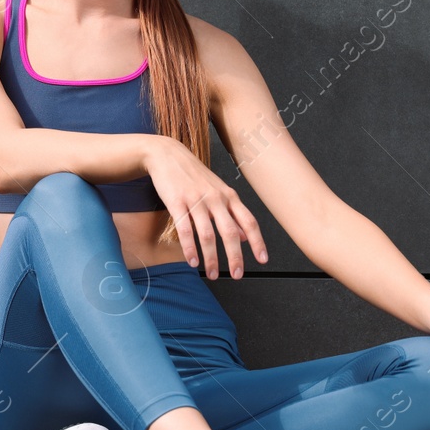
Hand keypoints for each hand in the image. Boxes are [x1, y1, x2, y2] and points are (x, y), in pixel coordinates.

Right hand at [144, 136, 267, 279]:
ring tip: (211, 274)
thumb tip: (245, 237)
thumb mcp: (218, 190)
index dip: (257, 242)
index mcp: (229, 196)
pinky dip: (190, 249)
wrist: (167, 154)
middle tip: (236, 275)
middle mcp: (215, 198)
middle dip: (235, 257)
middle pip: (230, 232)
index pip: (249, 221)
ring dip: (211, 258)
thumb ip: (232, 213)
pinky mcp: (176, 202)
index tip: (262, 260)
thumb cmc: (193, 174)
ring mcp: (196, 200)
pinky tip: (192, 261)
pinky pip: (185, 230)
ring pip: (207, 235)